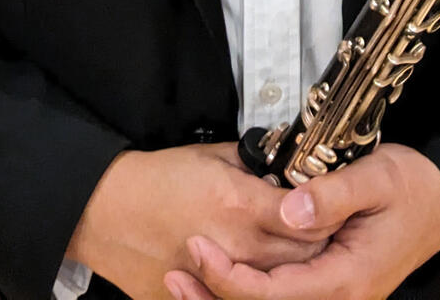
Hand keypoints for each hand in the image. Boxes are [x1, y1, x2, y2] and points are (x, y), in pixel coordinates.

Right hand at [67, 143, 332, 299]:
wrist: (107, 210)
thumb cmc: (156, 178)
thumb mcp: (212, 154)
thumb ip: (253, 162)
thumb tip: (280, 164)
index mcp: (242, 205)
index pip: (308, 217)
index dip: (326, 211)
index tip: (332, 204)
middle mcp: (237, 246)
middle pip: (303, 256)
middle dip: (319, 242)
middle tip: (325, 229)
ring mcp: (219, 277)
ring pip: (278, 282)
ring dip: (291, 268)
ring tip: (291, 253)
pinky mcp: (196, 298)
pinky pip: (238, 298)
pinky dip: (254, 285)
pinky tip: (255, 270)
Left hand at [164, 143, 439, 299]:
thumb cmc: (413, 186)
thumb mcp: (375, 178)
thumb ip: (331, 195)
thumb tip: (287, 210)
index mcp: (347, 279)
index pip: (275, 295)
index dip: (231, 279)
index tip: (198, 249)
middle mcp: (340, 298)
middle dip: (216, 295)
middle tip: (173, 272)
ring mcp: (337, 296)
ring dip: (227, 296)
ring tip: (181, 280)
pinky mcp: (332, 286)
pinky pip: (284, 298)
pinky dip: (249, 292)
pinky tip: (221, 277)